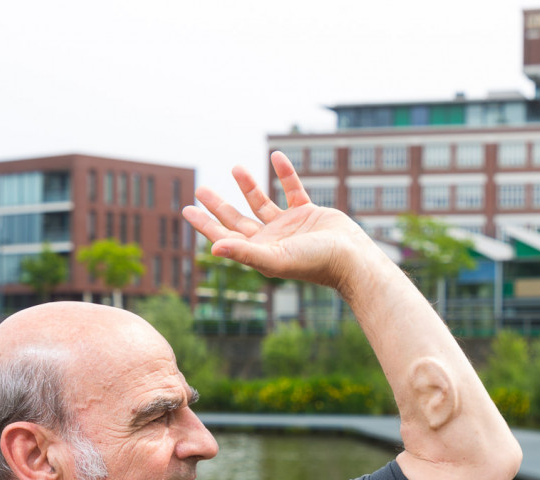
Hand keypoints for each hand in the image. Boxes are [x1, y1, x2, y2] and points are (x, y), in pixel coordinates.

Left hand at [182, 152, 377, 289]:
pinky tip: (276, 157)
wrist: (351, 258)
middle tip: (201, 189)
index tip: (187, 209)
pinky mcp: (308, 213)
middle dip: (219, 205)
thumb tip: (213, 249)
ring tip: (235, 167)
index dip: (205, 224)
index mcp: (260, 251)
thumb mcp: (275, 258)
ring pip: (262, 203)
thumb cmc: (314, 263)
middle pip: (238, 219)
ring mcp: (290, 226)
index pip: (225, 236)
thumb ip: (244, 252)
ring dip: (248, 186)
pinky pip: (293, 189)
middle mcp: (272, 239)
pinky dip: (285, 173)